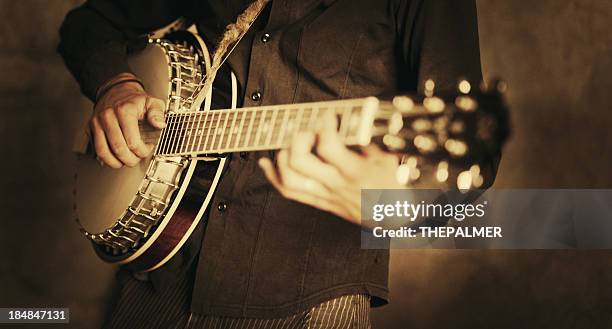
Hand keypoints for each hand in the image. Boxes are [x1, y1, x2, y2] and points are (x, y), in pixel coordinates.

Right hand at [91, 76, 165, 167]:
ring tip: (125, 161)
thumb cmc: (135, 100)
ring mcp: (97, 122)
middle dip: (130, 159)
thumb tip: (160, 124)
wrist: (117, 91)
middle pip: (118, 149)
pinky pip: (94, 148)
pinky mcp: (90, 128)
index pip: (132, 141)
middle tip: (137, 158)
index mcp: (124, 110)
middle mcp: (108, 116)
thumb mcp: (152, 102)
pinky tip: (114, 158)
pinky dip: (104, 158)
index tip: (147, 149)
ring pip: (102, 151)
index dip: (142, 151)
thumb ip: (158, 113)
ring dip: (116, 162)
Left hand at [258, 111, 404, 224]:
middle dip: (299, 139)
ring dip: (282, 156)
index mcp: (355, 173)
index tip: (329, 115)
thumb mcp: (390, 159)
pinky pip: (290, 192)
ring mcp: (326, 196)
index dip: (324, 125)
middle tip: (310, 130)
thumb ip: (370, 140)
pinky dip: (272, 176)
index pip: (328, 146)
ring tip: (291, 143)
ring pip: (290, 179)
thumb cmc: (395, 186)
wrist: (394, 220)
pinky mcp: (321, 203)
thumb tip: (354, 119)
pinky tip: (266, 162)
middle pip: (300, 161)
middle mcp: (336, 186)